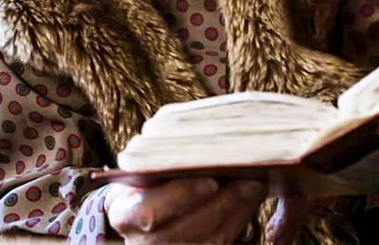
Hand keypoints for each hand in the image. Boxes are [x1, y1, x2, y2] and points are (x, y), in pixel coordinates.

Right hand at [104, 177, 265, 243]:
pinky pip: (218, 244)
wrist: (140, 205)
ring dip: (235, 213)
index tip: (210, 181)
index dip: (182, 197)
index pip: (149, 211)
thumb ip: (161, 161)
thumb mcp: (142, 169)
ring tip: (253, 188)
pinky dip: (237, 222)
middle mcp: (142, 241)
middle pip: (184, 231)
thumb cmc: (145, 181)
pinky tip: (248, 201)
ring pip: (206, 242)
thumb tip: (201, 144)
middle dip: (221, 206)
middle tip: (246, 182)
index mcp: (124, 213)